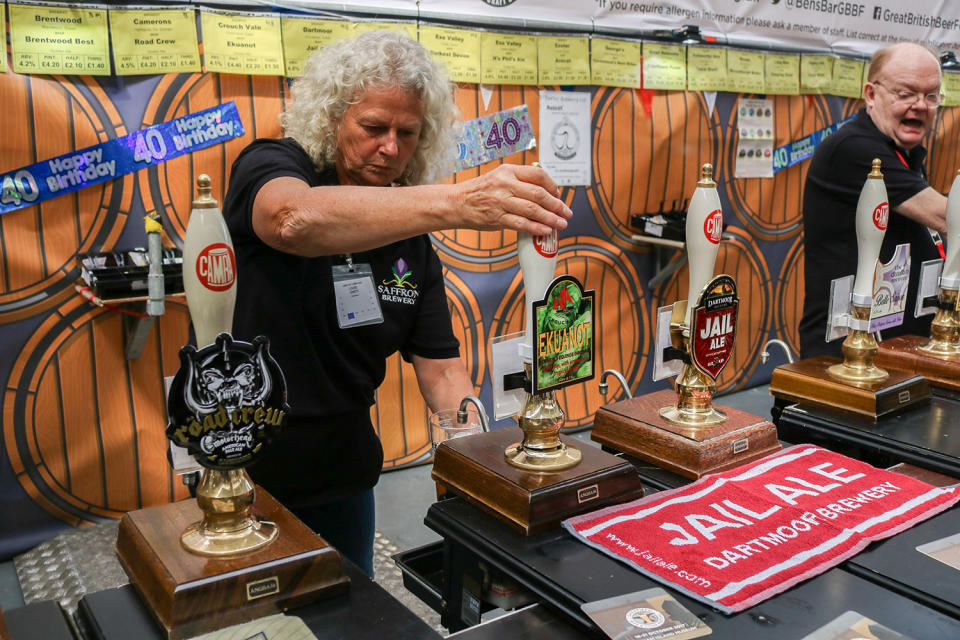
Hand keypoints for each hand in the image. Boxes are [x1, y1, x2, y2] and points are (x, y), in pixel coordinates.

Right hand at [455, 164, 571, 235]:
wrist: (457, 202)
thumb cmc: (480, 191)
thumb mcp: (499, 177)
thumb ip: (520, 182)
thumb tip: (545, 193)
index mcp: (509, 171)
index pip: (538, 175)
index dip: (553, 186)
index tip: (559, 195)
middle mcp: (506, 184)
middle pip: (539, 194)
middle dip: (557, 205)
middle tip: (566, 212)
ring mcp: (501, 201)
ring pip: (532, 209)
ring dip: (550, 218)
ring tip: (561, 224)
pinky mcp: (496, 217)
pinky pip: (521, 223)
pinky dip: (536, 228)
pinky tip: (545, 230)